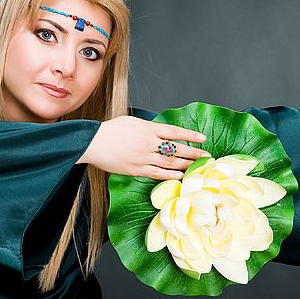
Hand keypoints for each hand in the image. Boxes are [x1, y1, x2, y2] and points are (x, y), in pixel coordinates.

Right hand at [78, 115, 210, 179]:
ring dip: (185, 165)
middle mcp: (148, 143)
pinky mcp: (136, 169)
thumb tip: (163, 133)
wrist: (92, 142)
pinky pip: (158, 173)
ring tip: (197, 167)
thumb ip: (149, 128)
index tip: (203, 139)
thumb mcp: (132, 122)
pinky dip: (170, 175)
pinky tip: (180, 176)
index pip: (175, 132)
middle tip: (206, 156)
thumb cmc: (110, 130)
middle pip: (176, 149)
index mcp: (148, 129)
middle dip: (193, 153)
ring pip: (169, 163)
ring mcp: (143, 157)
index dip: (190, 136)